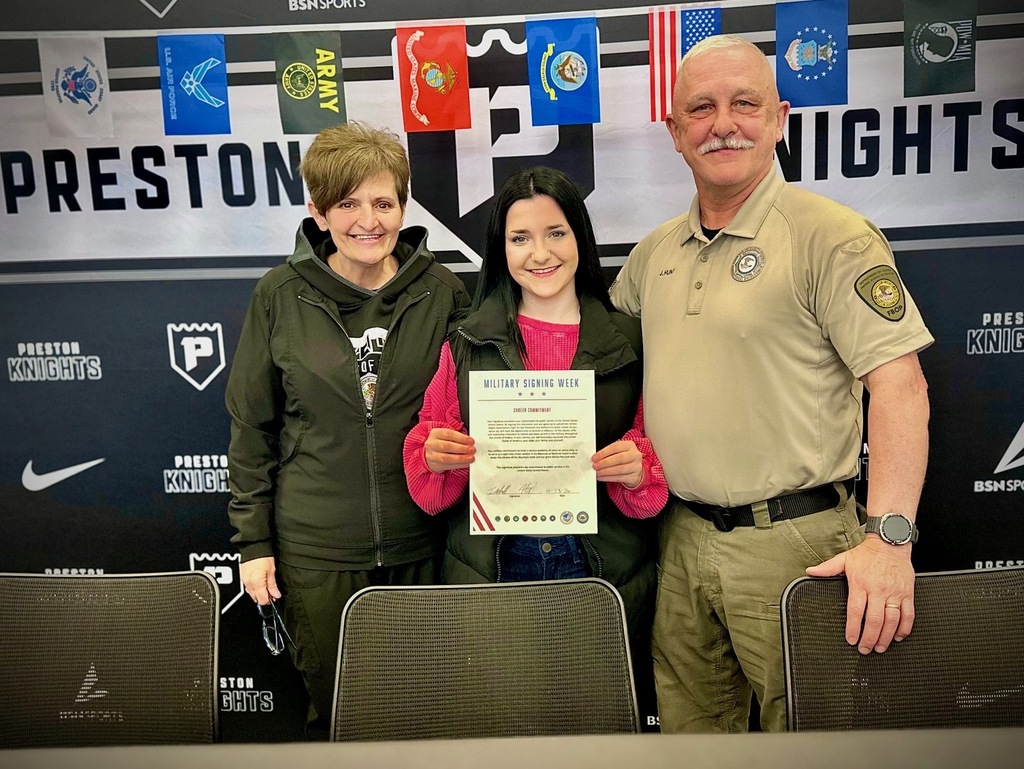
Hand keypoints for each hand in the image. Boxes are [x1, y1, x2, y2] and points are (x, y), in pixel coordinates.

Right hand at [240, 556, 281, 605]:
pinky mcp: (242, 577)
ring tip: (267, 586)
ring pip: (251, 594)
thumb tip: (276, 595)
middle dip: (264, 598)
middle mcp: (248, 584)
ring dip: (259, 593)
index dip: (269, 600)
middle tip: (272, 592)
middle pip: (256, 599)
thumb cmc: (262, 556)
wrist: (253, 546)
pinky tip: (260, 582)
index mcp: (256, 583)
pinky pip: (248, 587)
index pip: (262, 600)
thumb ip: (272, 585)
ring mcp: (244, 581)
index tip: (275, 597)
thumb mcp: (271, 571)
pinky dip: (254, 588)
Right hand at [424, 428, 474, 472]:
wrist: (430, 454)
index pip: (449, 434)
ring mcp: (432, 455)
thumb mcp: (446, 437)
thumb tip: (470, 443)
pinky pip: (448, 466)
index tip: (471, 441)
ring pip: (447, 458)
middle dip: (462, 448)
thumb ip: (457, 438)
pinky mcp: (435, 465)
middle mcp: (432, 444)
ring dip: (461, 458)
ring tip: (470, 458)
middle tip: (472, 450)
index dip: (461, 438)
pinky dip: (459, 465)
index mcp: (435, 433)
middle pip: (447, 446)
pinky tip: (466, 463)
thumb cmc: (442, 443)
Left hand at [592, 440, 642, 487]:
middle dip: (604, 463)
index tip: (594, 458)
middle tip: (595, 466)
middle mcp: (635, 455)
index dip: (603, 452)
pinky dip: (609, 478)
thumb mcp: (618, 451)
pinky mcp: (634, 477)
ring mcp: (636, 466)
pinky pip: (620, 478)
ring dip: (606, 472)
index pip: (615, 447)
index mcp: (629, 445)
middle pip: (619, 458)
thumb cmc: (623, 459)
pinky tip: (602, 477)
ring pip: (620, 469)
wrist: (635, 470)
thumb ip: (608, 453)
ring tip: (597, 472)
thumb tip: (595, 459)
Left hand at [806, 537, 914, 653]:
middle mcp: (878, 590)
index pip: (855, 611)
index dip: (853, 628)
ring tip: (880, 648)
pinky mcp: (908, 593)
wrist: (890, 543)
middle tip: (865, 649)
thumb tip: (810, 571)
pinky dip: (904, 628)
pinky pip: (908, 614)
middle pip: (874, 620)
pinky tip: (897, 636)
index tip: (851, 640)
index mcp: (860, 583)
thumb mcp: (844, 558)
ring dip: (885, 637)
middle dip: (869, 638)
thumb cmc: (867, 554)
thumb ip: (827, 568)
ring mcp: (894, 593)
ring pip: (891, 620)